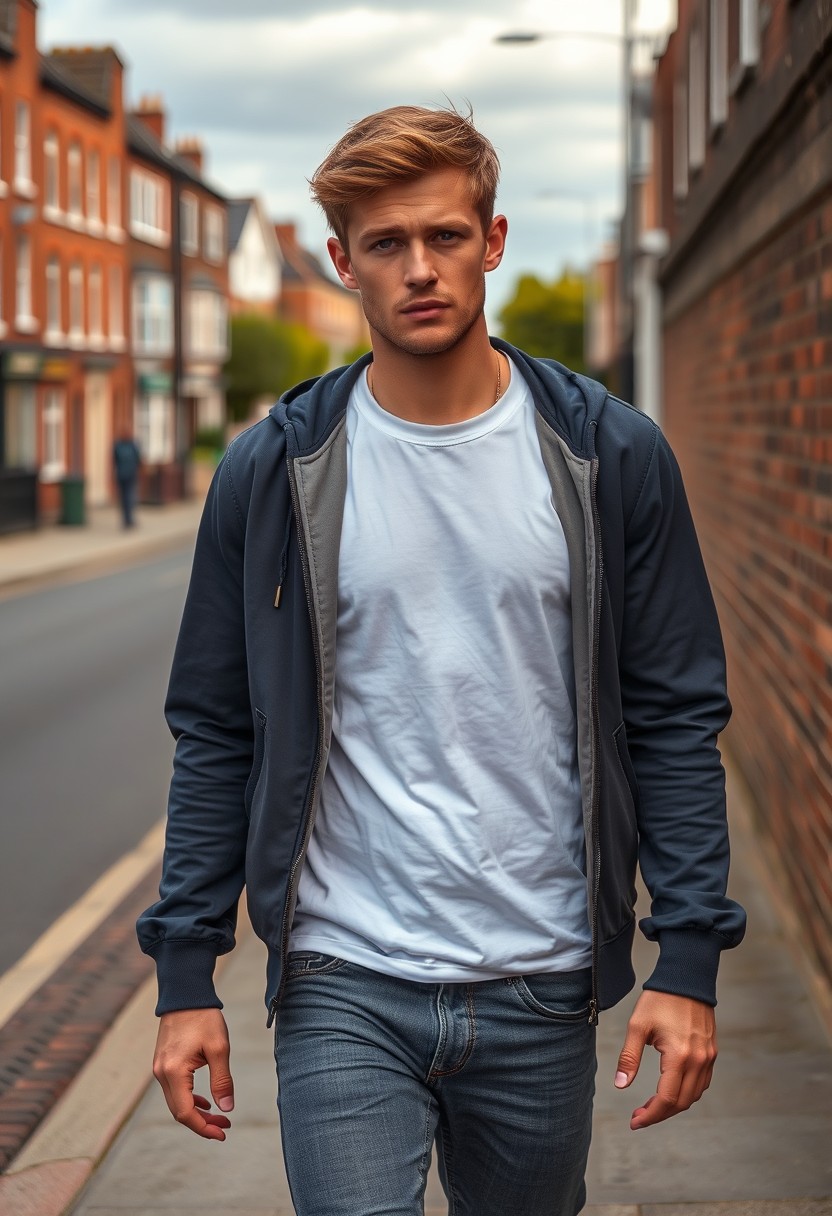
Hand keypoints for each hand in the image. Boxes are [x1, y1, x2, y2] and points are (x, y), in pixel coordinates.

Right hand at [153, 1008, 234, 1140]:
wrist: (185, 994)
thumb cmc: (204, 1018)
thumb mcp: (219, 1048)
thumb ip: (222, 1080)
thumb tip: (227, 1108)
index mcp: (174, 1072)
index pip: (186, 1112)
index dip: (204, 1127)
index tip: (223, 1132)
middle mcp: (162, 1074)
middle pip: (179, 1111)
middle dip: (202, 1122)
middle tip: (225, 1125)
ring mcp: (160, 1068)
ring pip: (176, 1102)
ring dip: (197, 1112)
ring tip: (219, 1116)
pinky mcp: (163, 1063)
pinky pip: (174, 1090)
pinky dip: (189, 1099)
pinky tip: (204, 1101)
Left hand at [614, 990, 716, 1129]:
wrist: (686, 977)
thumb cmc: (660, 999)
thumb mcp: (638, 1026)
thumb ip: (629, 1057)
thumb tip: (620, 1085)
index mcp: (680, 1056)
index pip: (667, 1099)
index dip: (651, 1115)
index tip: (634, 1121)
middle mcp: (699, 1060)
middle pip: (682, 1102)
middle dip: (660, 1113)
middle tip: (639, 1115)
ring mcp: (708, 1057)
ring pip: (694, 1095)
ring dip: (674, 1105)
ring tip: (652, 1105)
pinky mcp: (711, 1052)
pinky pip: (702, 1082)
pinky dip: (687, 1092)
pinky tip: (671, 1089)